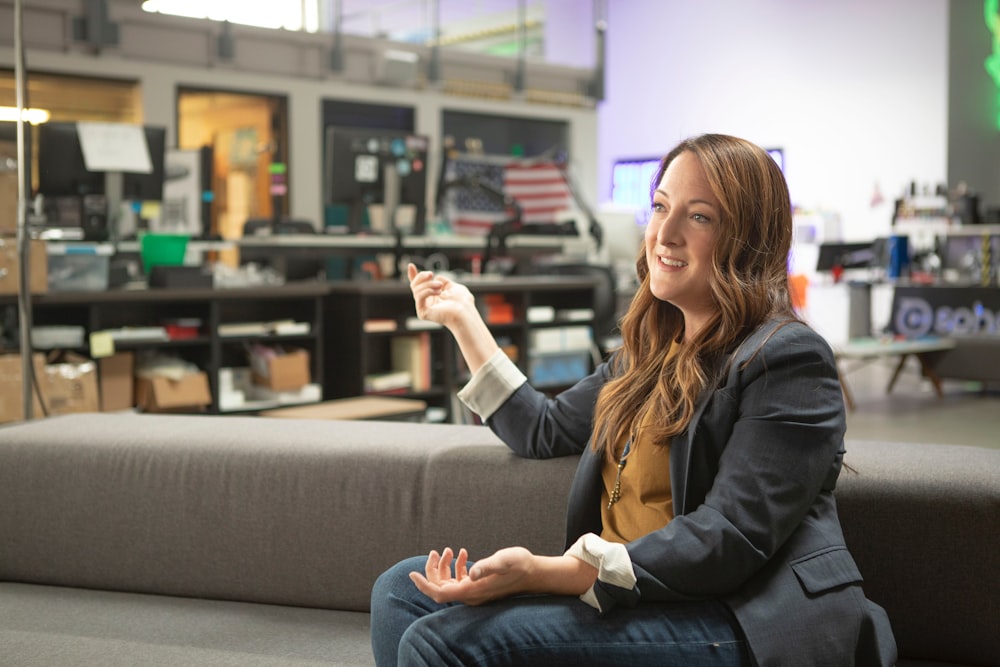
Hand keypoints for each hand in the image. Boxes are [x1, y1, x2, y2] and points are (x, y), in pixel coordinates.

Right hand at [407, 263, 475, 327]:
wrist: (466, 312)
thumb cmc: (463, 302)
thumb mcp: (452, 286)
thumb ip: (443, 281)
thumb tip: (436, 277)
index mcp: (433, 297)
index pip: (419, 286)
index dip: (414, 276)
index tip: (411, 265)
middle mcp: (427, 303)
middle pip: (415, 286)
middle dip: (421, 277)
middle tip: (431, 274)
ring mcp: (424, 308)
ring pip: (416, 290)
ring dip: (428, 284)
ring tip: (440, 286)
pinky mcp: (423, 313)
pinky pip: (419, 297)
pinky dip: (427, 291)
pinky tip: (438, 292)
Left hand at [409, 546, 538, 605]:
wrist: (534, 574)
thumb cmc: (520, 565)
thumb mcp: (504, 561)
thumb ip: (488, 566)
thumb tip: (472, 572)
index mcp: (473, 591)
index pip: (440, 593)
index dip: (424, 585)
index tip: (411, 574)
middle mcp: (471, 595)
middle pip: (440, 588)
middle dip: (433, 571)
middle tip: (436, 551)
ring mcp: (474, 592)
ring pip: (448, 584)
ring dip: (444, 568)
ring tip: (448, 550)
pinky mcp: (479, 587)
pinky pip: (459, 581)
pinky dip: (456, 568)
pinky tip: (464, 554)